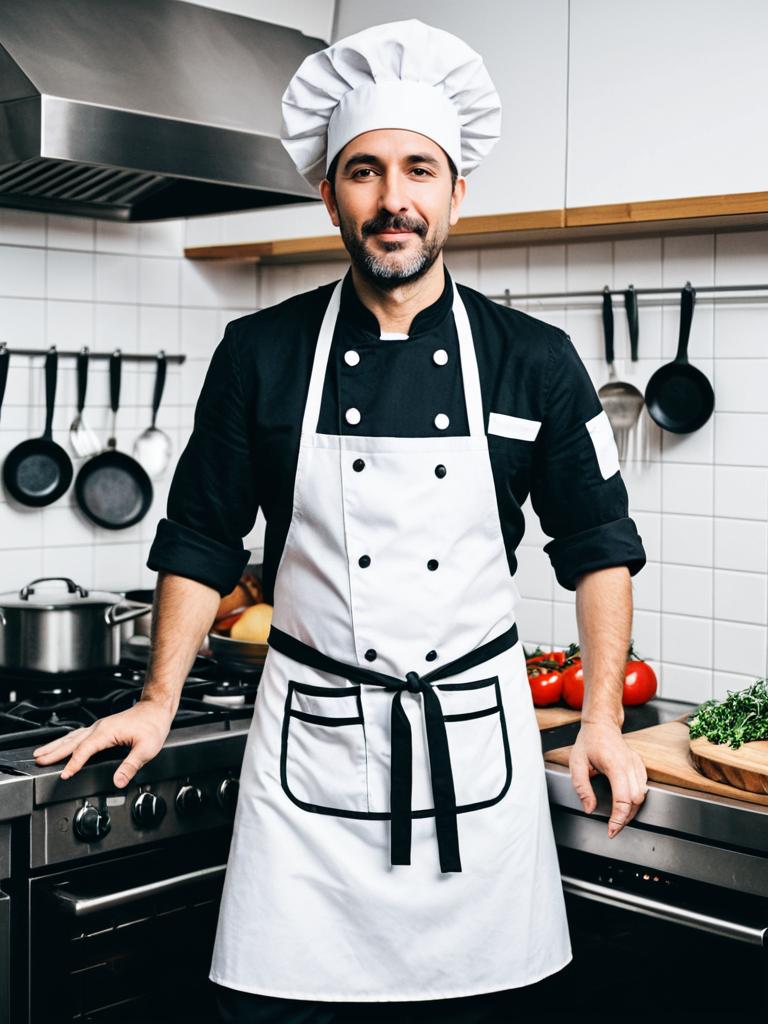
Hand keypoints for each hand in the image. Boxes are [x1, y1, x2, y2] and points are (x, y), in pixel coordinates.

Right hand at [32, 699, 174, 788]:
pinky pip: (78, 735)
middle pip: (71, 741)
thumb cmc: (153, 726)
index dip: (74, 763)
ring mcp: (99, 726)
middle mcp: (99, 727)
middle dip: (53, 752)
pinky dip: (66, 741)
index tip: (64, 775)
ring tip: (40, 753)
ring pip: (72, 737)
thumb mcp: (146, 749)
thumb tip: (118, 781)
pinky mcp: (102, 728)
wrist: (156, 709)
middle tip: (37, 760)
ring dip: (55, 745)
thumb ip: (131, 766)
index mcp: (107, 732)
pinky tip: (61, 745)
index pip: (85, 750)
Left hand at [569, 720, 647, 837]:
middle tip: (613, 828)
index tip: (611, 830)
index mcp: (615, 764)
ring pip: (643, 795)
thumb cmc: (588, 742)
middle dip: (626, 818)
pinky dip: (636, 800)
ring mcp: (637, 764)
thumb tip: (589, 808)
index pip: (623, 798)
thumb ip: (582, 788)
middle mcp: (630, 764)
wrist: (601, 725)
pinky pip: (643, 787)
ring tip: (617, 819)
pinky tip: (625, 805)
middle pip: (636, 800)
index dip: (619, 818)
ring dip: (632, 810)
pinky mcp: (640, 765)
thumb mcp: (576, 764)